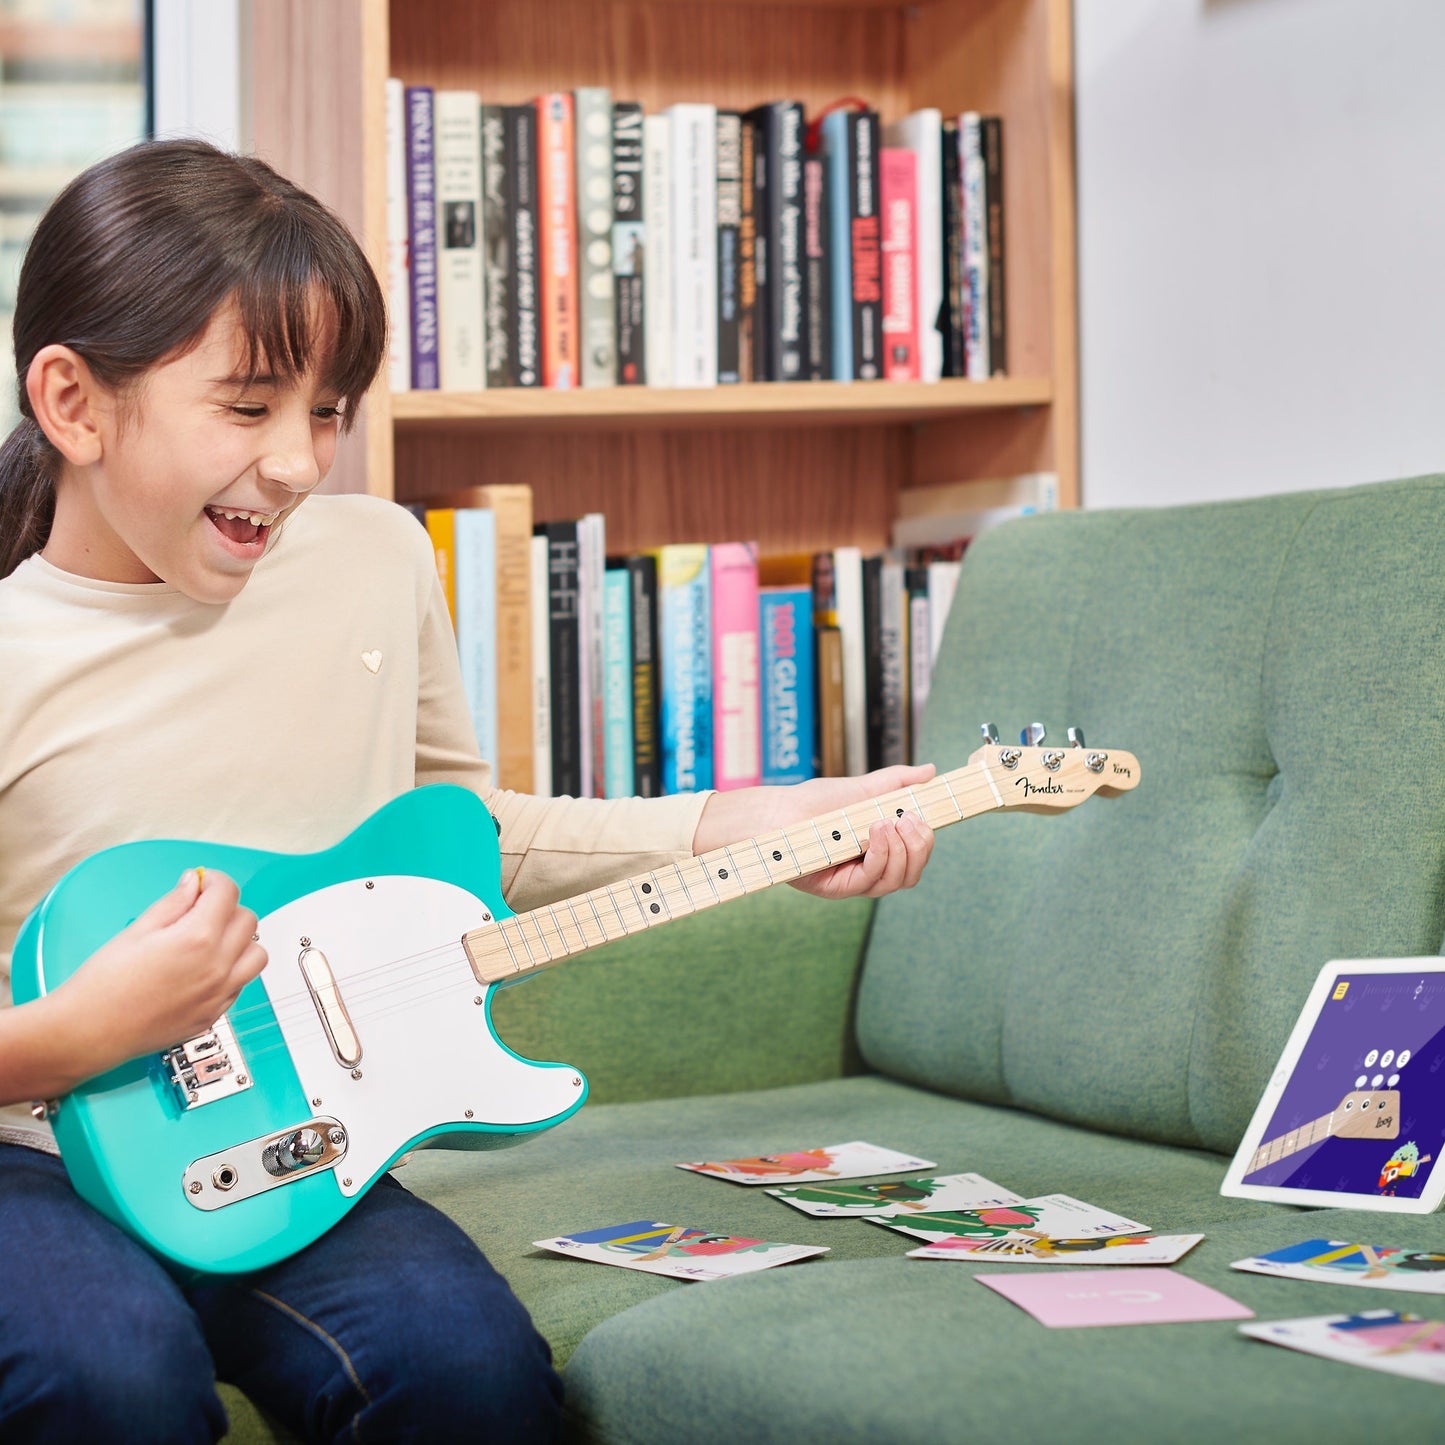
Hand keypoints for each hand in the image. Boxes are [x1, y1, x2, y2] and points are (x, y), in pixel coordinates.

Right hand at [54, 868, 267, 1079]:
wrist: (89, 1032)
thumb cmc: (104, 984)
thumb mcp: (137, 930)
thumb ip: (174, 903)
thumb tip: (194, 884)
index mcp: (198, 939)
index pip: (228, 893)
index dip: (214, 881)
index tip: (203, 883)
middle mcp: (217, 967)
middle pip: (247, 920)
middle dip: (226, 908)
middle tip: (200, 911)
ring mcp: (220, 994)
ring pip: (256, 954)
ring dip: (239, 941)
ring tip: (209, 941)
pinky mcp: (215, 1014)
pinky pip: (242, 983)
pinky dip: (232, 970)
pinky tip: (203, 969)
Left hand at [693, 764, 936, 900]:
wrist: (778, 812)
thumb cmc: (814, 802)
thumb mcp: (862, 788)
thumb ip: (897, 781)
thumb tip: (930, 771)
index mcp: (878, 851)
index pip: (915, 858)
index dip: (925, 841)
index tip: (923, 815)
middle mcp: (869, 870)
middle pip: (912, 874)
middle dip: (920, 847)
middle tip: (910, 819)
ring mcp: (854, 882)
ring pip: (898, 880)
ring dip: (902, 850)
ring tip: (890, 822)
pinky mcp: (838, 889)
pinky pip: (873, 880)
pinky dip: (882, 854)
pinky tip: (877, 830)